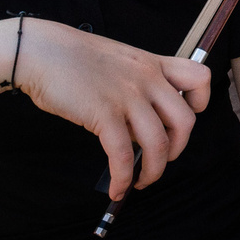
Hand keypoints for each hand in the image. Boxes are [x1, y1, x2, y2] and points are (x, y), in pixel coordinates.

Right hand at [12, 17, 209, 199]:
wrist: (40, 50)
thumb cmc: (72, 58)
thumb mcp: (119, 62)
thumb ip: (136, 86)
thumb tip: (139, 126)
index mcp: (153, 63)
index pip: (200, 77)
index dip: (199, 102)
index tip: (185, 115)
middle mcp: (147, 79)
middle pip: (185, 121)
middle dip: (177, 149)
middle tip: (161, 158)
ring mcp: (128, 96)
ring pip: (159, 143)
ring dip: (154, 171)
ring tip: (142, 181)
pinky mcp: (104, 114)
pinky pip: (124, 155)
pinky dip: (124, 178)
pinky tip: (117, 189)